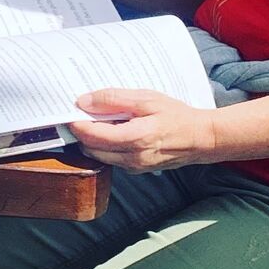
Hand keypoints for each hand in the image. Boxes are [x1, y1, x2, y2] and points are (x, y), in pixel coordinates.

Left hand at [69, 89, 220, 172]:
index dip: (76, 124)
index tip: (68, 109)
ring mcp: (135, 167)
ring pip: (100, 156)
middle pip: (91, 149)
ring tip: (97, 119)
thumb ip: (114, 99)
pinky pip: (112, 159)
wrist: (200, 138)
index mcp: (135, 138)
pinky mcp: (137, 169)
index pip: (93, 136)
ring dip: (92, 140)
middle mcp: (132, 158)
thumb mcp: (146, 99)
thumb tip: (84, 101)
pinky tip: (112, 129)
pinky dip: (105, 146)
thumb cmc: (175, 115)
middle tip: (80, 112)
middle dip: (81, 132)